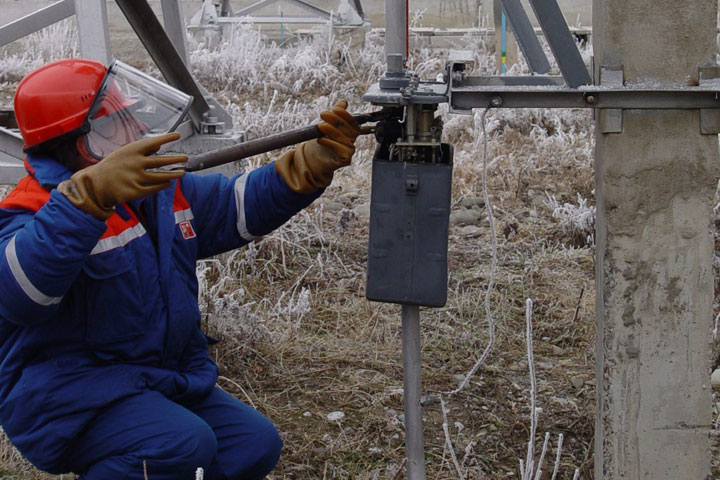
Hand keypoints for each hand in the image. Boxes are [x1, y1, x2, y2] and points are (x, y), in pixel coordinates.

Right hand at [58, 133, 186, 219]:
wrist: (95, 185)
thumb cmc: (112, 167)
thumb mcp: (123, 154)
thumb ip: (141, 151)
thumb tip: (158, 145)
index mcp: (130, 150)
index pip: (152, 142)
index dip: (166, 138)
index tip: (178, 135)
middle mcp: (134, 163)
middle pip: (161, 161)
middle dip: (175, 159)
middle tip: (186, 158)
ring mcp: (135, 177)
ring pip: (161, 176)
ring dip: (174, 174)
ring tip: (182, 172)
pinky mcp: (135, 191)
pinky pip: (154, 188)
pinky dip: (163, 185)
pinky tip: (168, 183)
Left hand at [275, 100, 362, 193]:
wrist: (312, 159)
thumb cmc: (321, 142)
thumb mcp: (326, 124)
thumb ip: (335, 114)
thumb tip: (343, 102)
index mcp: (349, 131)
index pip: (352, 121)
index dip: (345, 115)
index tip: (335, 109)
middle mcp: (351, 141)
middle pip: (349, 129)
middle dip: (336, 120)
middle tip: (323, 114)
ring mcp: (350, 151)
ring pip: (345, 139)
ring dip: (332, 131)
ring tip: (320, 126)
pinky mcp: (345, 160)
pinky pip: (341, 150)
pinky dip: (330, 143)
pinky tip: (320, 139)